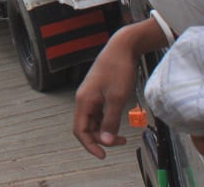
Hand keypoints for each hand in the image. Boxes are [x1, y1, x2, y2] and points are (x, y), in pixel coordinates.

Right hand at [73, 19, 169, 158]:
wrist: (121, 48)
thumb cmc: (118, 70)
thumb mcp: (117, 99)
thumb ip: (110, 121)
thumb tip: (105, 141)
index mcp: (84, 101)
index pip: (80, 130)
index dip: (90, 145)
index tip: (104, 155)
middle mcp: (83, 99)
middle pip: (86, 127)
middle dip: (101, 139)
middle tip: (121, 142)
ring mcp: (90, 96)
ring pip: (93, 121)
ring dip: (105, 131)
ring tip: (123, 136)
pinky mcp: (98, 92)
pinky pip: (98, 113)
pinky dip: (107, 122)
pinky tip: (119, 121)